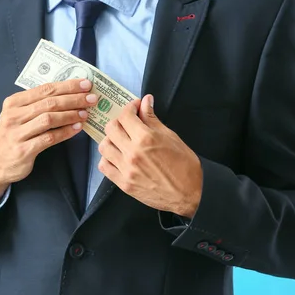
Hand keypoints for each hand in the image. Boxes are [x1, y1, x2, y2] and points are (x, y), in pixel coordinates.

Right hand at [0, 79, 97, 207]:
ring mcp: (17, 133)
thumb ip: (38, 104)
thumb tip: (70, 94)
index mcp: (14, 102)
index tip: (85, 84)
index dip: (67, 86)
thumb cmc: (15, 135)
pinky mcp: (23, 150)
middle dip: (73, 99)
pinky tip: (77, 128)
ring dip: (70, 115)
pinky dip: (65, 132)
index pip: (44, 89)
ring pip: (49, 119)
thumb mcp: (20, 115)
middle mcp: (13, 115)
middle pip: (48, 103)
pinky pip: (48, 138)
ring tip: (85, 113)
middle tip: (91, 99)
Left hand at [98, 94, 202, 217]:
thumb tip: (145, 101)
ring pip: (104, 146)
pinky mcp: (124, 184)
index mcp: (146, 138)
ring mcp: (126, 169)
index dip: (129, 108)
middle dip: (119, 121)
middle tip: (127, 123)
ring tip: (120, 140)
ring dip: (110, 139)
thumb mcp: (171, 137)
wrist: (190, 193)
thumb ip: (152, 119)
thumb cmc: (185, 165)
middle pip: (111, 128)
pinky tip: (116, 156)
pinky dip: (107, 158)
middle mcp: (132, 153)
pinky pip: (104, 166)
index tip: (134, 108)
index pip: (125, 116)